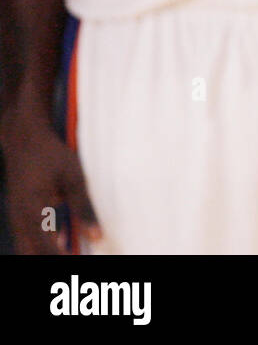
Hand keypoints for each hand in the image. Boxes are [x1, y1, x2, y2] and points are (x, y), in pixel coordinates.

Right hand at [0, 109, 98, 253]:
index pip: (46, 250)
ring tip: (74, 254)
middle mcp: (20, 220)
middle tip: (78, 260)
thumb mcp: (73, 177)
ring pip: (28, 249)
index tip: (82, 262)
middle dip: (52, 261)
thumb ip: (84, 207)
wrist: (24, 138)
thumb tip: (97, 236)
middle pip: (32, 254)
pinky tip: (66, 243)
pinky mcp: (20, 213)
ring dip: (49, 254)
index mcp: (32, 213)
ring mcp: (17, 218)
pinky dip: (45, 245)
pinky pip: (29, 237)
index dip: (64, 260)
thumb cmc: (50, 154)